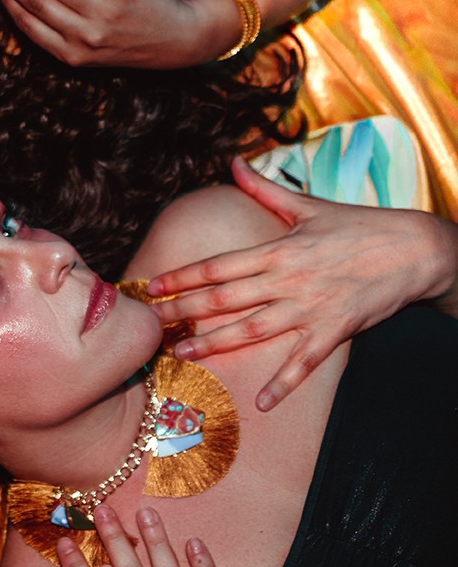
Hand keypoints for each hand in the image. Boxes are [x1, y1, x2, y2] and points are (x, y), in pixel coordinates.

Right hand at [0, 0, 225, 68]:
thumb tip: (22, 6)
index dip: (6, 0)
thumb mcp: (90, 54)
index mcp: (70, 54)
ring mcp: (103, 13)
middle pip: (35, 1)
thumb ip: (59, 36)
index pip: (28, 23)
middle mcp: (84, 36)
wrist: (178, 40)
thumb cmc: (128, 42)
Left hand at [148, 157, 457, 410]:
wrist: (418, 250)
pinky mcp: (336, 330)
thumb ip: (265, 190)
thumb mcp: (309, 206)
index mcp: (278, 249)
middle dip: (184, 311)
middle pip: (224, 299)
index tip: (152, 286)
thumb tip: (234, 163)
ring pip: (252, 330)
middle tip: (149, 323)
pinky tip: (261, 402)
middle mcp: (288, 279)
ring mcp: (310, 307)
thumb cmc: (360, 226)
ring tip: (182, 353)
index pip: (218, 265)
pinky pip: (305, 362)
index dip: (182, 276)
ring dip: (215, 344)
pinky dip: (284, 383)